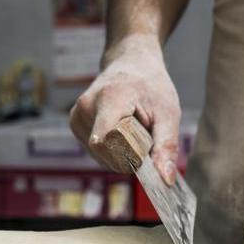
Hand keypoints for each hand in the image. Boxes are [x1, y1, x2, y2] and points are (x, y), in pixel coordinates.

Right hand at [69, 34, 181, 183]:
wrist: (131, 62)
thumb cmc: (151, 86)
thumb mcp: (167, 112)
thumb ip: (166, 146)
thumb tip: (165, 181)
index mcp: (108, 99)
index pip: (105, 141)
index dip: (127, 156)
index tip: (145, 153)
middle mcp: (85, 108)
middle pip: (107, 153)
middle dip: (131, 154)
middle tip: (144, 132)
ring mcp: (76, 117)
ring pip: (102, 156)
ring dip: (122, 152)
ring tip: (131, 127)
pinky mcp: (75, 124)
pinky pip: (97, 152)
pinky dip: (114, 149)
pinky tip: (121, 130)